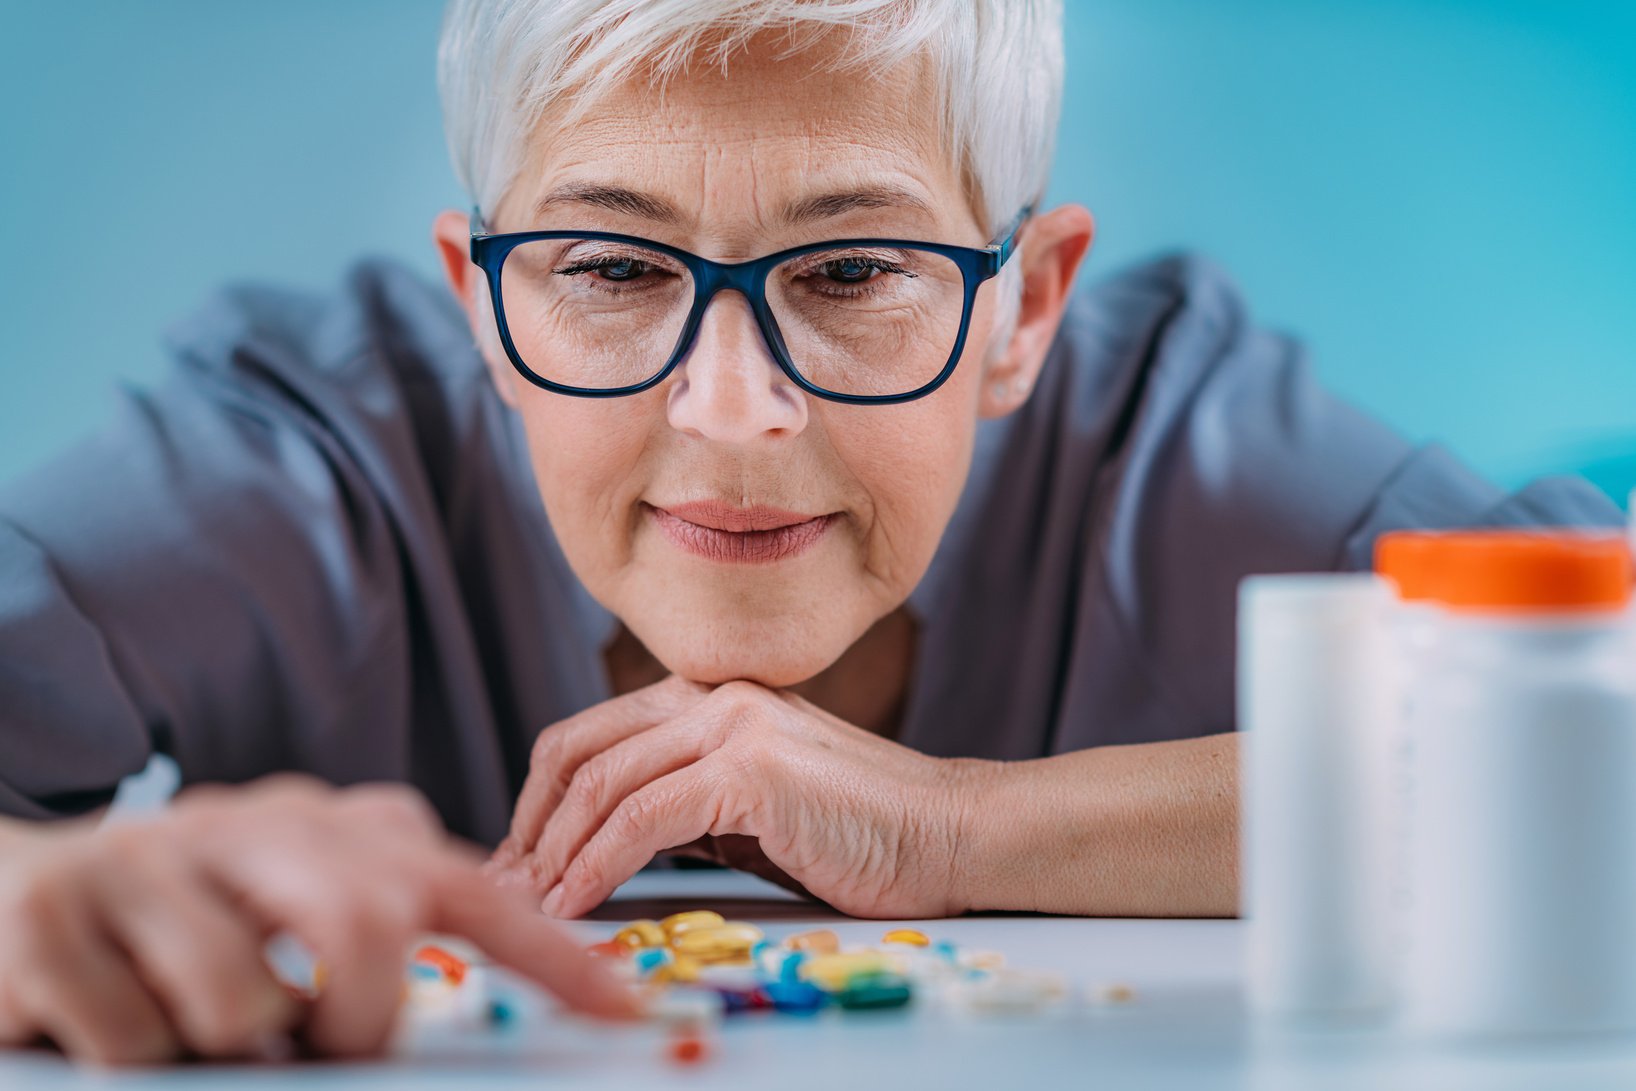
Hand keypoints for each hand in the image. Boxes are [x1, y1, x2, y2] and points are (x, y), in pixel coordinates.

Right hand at [0, 776, 636, 1065]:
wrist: (15, 888)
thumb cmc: (187, 914)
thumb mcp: (295, 899)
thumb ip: (382, 918)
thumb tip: (474, 989)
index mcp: (329, 829)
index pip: (469, 885)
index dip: (550, 952)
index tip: (623, 1010)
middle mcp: (255, 827)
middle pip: (365, 924)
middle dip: (359, 1018)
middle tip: (323, 1041)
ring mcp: (154, 865)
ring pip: (243, 998)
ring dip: (232, 1044)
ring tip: (197, 1027)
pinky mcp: (58, 921)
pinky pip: (137, 1037)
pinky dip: (139, 1056)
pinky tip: (114, 1020)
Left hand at [488, 676, 995, 919]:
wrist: (949, 832)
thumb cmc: (858, 833)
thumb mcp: (752, 809)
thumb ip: (686, 806)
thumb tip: (609, 844)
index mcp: (709, 698)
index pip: (591, 736)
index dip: (540, 799)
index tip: (518, 860)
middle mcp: (713, 698)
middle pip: (579, 751)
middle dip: (529, 825)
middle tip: (504, 885)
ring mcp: (732, 726)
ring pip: (603, 785)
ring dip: (553, 854)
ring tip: (528, 906)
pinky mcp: (751, 770)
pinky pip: (642, 820)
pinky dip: (596, 865)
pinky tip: (574, 904)